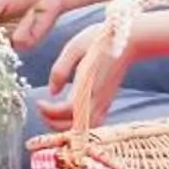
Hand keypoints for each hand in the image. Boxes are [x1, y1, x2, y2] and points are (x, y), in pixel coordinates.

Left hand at [35, 6, 168, 123]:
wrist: (130, 41)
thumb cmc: (100, 41)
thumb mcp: (74, 47)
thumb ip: (60, 70)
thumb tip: (51, 92)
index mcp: (88, 85)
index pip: (66, 111)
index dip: (49, 112)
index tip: (39, 102)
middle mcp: (98, 99)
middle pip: (76, 126)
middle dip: (54, 123)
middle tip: (42, 110)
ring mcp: (105, 103)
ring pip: (85, 128)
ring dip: (66, 126)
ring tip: (52, 113)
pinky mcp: (108, 102)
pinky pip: (93, 123)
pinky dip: (78, 125)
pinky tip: (68, 114)